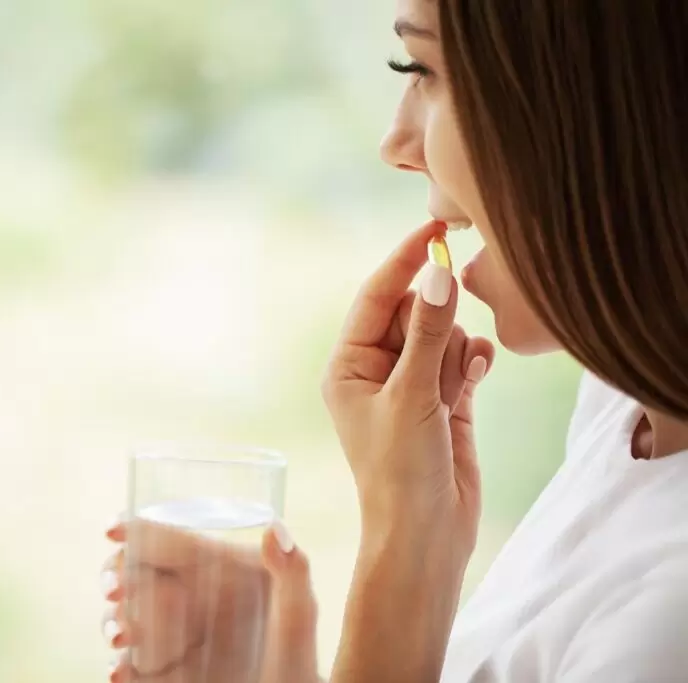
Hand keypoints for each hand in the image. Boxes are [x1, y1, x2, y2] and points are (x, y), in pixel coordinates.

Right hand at [100, 517, 319, 682]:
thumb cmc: (298, 658)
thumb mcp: (299, 617)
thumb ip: (292, 573)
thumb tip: (274, 526)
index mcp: (213, 570)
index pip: (167, 538)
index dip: (135, 528)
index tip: (112, 530)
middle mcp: (184, 598)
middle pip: (133, 573)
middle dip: (115, 577)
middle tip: (116, 592)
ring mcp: (168, 636)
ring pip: (123, 617)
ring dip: (113, 622)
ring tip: (123, 637)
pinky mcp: (160, 673)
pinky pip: (129, 665)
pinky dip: (119, 667)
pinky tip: (121, 672)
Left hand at [321, 220, 494, 557]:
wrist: (427, 535)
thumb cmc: (400, 472)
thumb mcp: (412, 396)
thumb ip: (428, 332)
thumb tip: (439, 271)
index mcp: (346, 364)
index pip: (375, 295)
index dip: (405, 261)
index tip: (437, 227)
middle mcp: (375, 368)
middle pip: (416, 311)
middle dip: (437, 329)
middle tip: (438, 372)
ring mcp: (411, 382)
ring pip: (446, 333)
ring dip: (456, 357)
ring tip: (448, 399)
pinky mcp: (444, 397)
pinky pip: (464, 357)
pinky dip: (473, 364)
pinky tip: (474, 384)